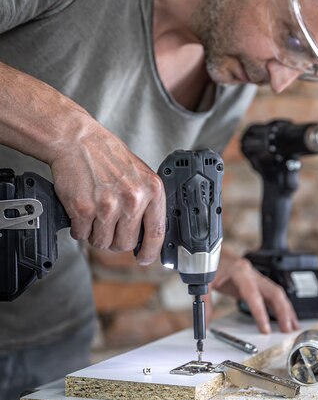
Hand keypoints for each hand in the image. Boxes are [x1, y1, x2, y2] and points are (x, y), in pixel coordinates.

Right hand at [48, 122, 165, 264]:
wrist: (79, 141)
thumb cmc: (109, 158)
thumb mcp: (141, 176)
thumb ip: (147, 203)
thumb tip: (148, 235)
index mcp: (152, 190)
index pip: (157, 232)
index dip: (151, 251)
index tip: (146, 258)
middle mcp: (133, 199)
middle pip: (125, 243)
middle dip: (115, 240)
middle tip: (108, 226)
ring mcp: (108, 206)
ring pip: (102, 242)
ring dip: (95, 234)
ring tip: (94, 214)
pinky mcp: (84, 209)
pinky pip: (82, 235)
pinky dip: (79, 228)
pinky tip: (81, 211)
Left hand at [210, 247, 299, 333]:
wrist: (209, 251)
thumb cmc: (208, 262)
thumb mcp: (203, 282)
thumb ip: (205, 304)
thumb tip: (205, 323)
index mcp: (240, 270)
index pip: (253, 294)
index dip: (260, 313)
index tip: (265, 329)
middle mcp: (251, 272)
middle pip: (274, 291)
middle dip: (283, 311)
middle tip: (288, 329)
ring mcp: (255, 276)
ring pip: (276, 292)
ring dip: (286, 309)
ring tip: (292, 325)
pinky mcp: (255, 281)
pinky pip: (270, 293)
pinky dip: (279, 305)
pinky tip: (283, 316)